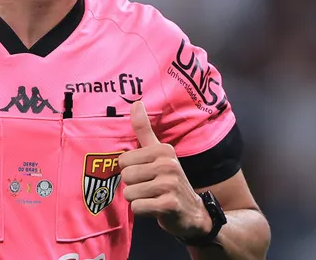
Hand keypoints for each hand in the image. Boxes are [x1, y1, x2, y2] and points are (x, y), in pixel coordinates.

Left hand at [118, 101, 211, 240]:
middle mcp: (168, 164)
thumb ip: (144, 130)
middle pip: (126, 176)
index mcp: (163, 150)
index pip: (123, 160)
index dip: (130, 170)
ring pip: (129, 193)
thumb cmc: (169, 180)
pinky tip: (155, 209)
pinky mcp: (169, 205)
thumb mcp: (158, 153)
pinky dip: (142, 211)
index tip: (146, 173)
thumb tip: (136, 102)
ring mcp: (170, 185)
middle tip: (149, 188)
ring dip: (137, 199)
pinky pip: (137, 207)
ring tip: (152, 198)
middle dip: (133, 186)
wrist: (192, 212)